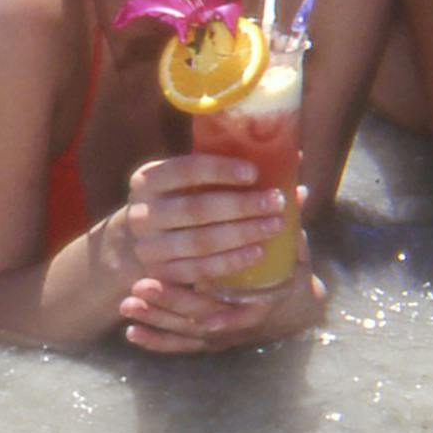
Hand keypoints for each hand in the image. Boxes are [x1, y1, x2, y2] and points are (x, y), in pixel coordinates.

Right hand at [115, 154, 290, 287]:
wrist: (139, 242)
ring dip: (242, 234)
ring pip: (200, 242)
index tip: (254, 173)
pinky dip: (231, 261)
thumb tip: (293, 157)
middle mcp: (142, 213)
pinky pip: (200, 270)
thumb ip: (226, 172)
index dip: (220, 170)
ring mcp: (149, 247)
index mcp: (147, 180)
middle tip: (275, 203)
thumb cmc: (177, 201)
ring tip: (274, 226)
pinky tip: (257, 253)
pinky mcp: (161, 275)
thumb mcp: (186, 182)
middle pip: (196, 209)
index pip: (184, 170)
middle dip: (241, 206)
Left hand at [121, 216, 325, 353]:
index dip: (199, 294)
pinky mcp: (205, 342)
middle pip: (202, 317)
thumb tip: (298, 190)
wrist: (283, 303)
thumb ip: (290, 225)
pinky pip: (178, 348)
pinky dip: (155, 342)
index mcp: (264, 303)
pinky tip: (130, 333)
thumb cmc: (284, 269)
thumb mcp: (293, 253)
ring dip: (157, 319)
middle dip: (170, 301)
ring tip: (127, 305)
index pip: (235, 309)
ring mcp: (220, 336)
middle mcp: (240, 324)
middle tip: (140, 286)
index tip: (167, 281)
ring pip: (185, 333)